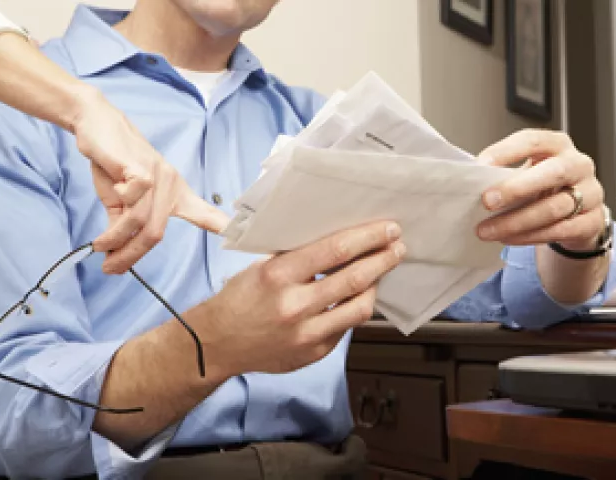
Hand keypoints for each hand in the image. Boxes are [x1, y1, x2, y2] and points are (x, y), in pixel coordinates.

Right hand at [71, 87, 229, 272]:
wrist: (96, 125)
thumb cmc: (111, 163)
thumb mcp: (119, 198)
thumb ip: (123, 223)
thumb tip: (115, 253)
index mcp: (173, 192)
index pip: (203, 212)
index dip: (220, 226)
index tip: (237, 236)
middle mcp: (171, 186)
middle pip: (156, 233)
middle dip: (131, 255)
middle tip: (110, 268)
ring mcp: (159, 178)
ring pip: (141, 223)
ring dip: (116, 240)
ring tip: (100, 247)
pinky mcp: (143, 172)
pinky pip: (131, 205)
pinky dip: (114, 216)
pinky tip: (108, 206)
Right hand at [206, 221, 405, 375]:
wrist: (217, 344)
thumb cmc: (239, 300)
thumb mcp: (261, 266)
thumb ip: (298, 255)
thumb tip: (339, 236)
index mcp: (278, 275)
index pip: (335, 250)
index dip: (368, 237)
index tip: (387, 228)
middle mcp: (294, 305)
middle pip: (355, 279)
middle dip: (383, 259)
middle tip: (397, 246)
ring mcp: (306, 333)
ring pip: (359, 307)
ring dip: (376, 286)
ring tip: (380, 272)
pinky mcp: (314, 352)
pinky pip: (346, 327)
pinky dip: (355, 308)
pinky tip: (358, 296)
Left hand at [476, 129, 605, 250]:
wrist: (579, 213)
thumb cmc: (546, 187)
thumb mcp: (529, 172)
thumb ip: (507, 173)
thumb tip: (474, 182)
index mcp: (558, 145)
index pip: (533, 140)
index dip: (507, 151)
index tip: (481, 165)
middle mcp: (578, 165)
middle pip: (552, 173)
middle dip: (516, 188)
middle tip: (487, 201)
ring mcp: (590, 193)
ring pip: (553, 209)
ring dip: (516, 221)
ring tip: (488, 230)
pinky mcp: (592, 221)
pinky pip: (559, 231)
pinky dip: (529, 237)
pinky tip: (508, 238)